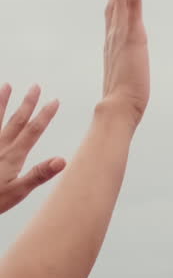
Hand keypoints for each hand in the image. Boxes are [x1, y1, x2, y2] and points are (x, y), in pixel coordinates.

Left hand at [0, 85, 64, 212]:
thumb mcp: (18, 191)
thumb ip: (39, 174)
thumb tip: (61, 160)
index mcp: (13, 156)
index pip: (33, 131)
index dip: (45, 115)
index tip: (54, 101)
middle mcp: (1, 146)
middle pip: (17, 120)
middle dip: (28, 103)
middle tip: (36, 87)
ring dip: (2, 102)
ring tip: (6, 86)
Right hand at [102, 0, 148, 124]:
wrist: (119, 108)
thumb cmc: (122, 103)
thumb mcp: (124, 83)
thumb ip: (124, 77)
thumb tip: (126, 88)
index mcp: (112, 44)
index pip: (114, 13)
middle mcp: (114, 33)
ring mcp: (122, 31)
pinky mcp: (132, 33)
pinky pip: (131, 0)